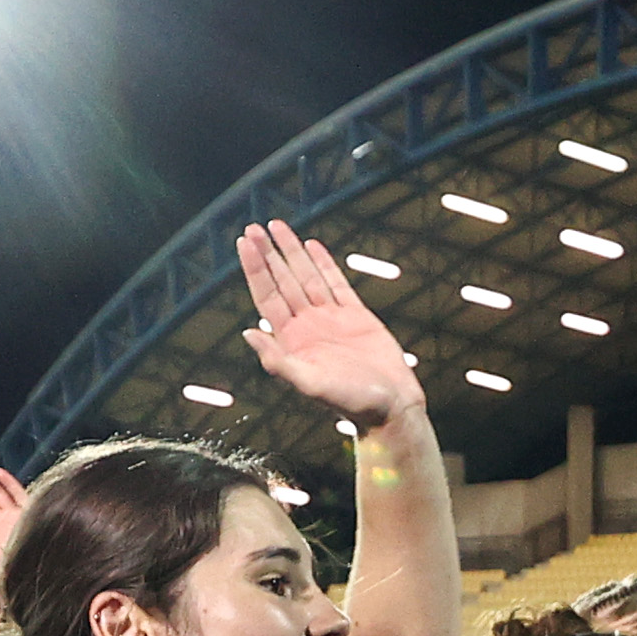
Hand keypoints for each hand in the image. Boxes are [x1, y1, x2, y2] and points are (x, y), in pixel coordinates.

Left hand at [233, 220, 420, 428]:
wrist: (391, 408)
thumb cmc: (351, 403)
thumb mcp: (310, 384)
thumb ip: (277, 360)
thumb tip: (248, 333)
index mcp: (293, 340)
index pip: (268, 295)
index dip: (255, 269)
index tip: (245, 244)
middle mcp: (308, 325)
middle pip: (283, 280)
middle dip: (268, 254)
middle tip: (253, 228)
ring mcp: (331, 318)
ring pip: (307, 276)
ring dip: (291, 252)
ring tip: (278, 227)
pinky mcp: (356, 316)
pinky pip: (336, 283)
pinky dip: (324, 264)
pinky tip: (312, 246)